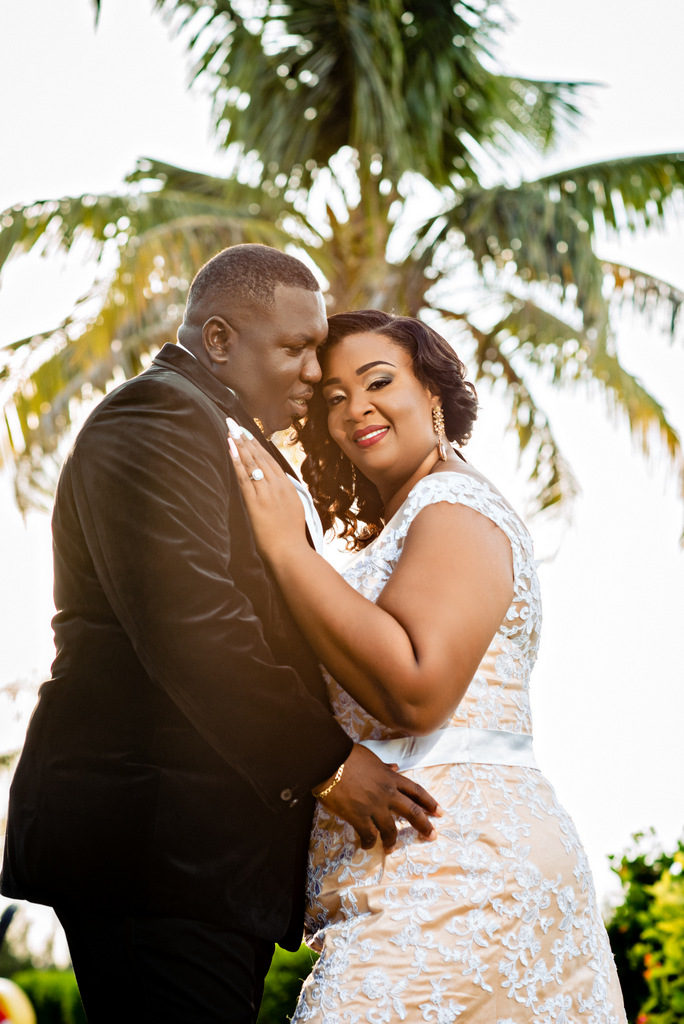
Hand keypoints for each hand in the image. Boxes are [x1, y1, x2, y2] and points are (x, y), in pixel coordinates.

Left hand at [227, 419, 305, 560]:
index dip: (257, 445)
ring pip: (251, 462)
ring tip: (230, 430)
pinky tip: (230, 448)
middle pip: (260, 456)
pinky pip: (244, 476)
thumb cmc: (291, 535)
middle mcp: (277, 485)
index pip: (270, 460)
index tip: (248, 433)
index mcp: (288, 486)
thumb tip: (279, 486)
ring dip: (239, 444)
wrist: (289, 550)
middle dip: (246, 438)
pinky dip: (237, 460)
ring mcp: (266, 491)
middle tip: (235, 424)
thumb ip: (286, 494)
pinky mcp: (255, 501)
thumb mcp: (295, 509)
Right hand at [316, 744, 441, 850]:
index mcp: (391, 778)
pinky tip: (366, 846)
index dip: (429, 802)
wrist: (330, 761)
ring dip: (392, 841)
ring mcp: (374, 807)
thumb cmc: (348, 756)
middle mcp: (387, 794)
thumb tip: (395, 767)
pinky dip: (369, 842)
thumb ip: (384, 767)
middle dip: (424, 826)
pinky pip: (368, 835)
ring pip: (391, 830)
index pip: (416, 791)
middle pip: (412, 813)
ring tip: (391, 849)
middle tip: (432, 836)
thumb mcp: (371, 758)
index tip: (439, 812)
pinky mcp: (359, 817)